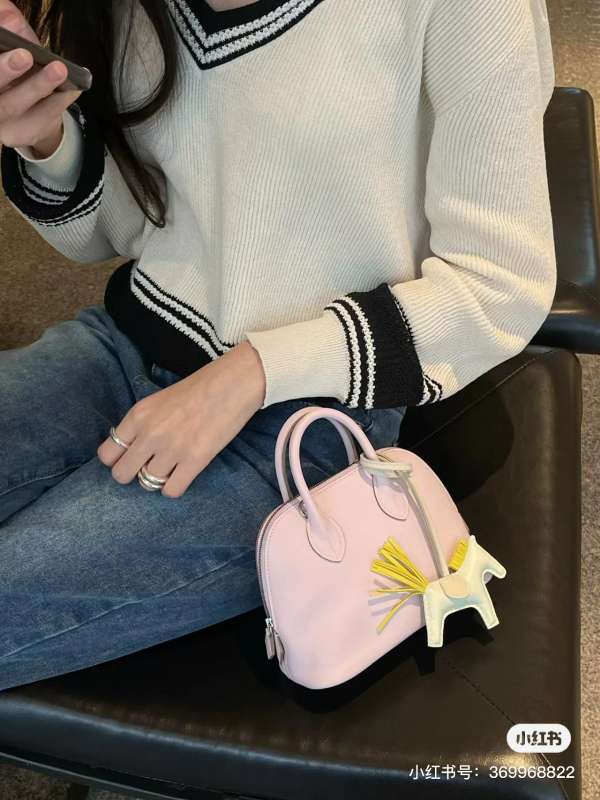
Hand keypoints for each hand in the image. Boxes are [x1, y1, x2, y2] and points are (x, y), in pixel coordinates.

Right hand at [0, 2, 81, 154]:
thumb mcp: (9, 46)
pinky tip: (73, 87)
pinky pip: (41, 118)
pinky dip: (58, 101)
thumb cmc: (15, 71)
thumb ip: (8, 28)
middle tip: (24, 55)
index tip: (17, 50)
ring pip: (14, 105)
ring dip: (38, 86)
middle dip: (4, 70)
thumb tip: (7, 11)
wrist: (27, 112)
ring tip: (58, 69)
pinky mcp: (20, 134)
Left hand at [97, 342, 266, 498]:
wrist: (232, 384)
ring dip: (157, 479)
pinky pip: (171, 490)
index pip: (107, 453)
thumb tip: (133, 448)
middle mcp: (150, 434)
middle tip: (148, 467)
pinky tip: (182, 475)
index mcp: (138, 416)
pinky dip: (174, 487)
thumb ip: (142, 423)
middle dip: (133, 474)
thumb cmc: (198, 389)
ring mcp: (172, 449)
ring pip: (147, 483)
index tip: (130, 457)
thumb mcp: (159, 401)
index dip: (117, 460)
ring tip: (170, 467)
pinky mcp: (194, 460)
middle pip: (122, 474)